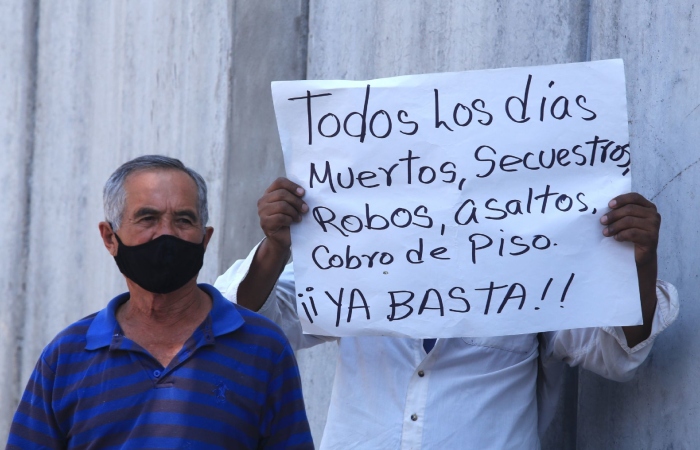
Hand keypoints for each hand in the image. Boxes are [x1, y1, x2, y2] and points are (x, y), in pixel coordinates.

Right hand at [257, 177, 307, 250]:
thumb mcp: (292, 205)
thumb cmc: (289, 219)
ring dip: (294, 212)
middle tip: (305, 209)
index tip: (303, 193)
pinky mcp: (265, 222)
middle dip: (297, 201)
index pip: (279, 182)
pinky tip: (291, 223)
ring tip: (298, 218)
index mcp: (269, 193)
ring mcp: (262, 212)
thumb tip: (304, 191)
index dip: (292, 186)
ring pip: (282, 205)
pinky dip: (289, 220)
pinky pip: (280, 217)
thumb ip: (294, 196)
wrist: (283, 238)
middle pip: (282, 194)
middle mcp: (263, 200)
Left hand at [601, 192, 659, 346]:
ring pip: (630, 221)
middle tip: (601, 223)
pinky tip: (615, 239)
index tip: (608, 205)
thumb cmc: (626, 237)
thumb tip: (594, 206)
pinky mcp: (652, 239)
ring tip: (605, 233)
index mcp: (647, 207)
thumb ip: (617, 213)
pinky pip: (633, 233)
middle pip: (630, 209)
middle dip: (613, 215)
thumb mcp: (622, 222)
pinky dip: (621, 235)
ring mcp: (654, 227)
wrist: (637, 259)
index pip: (634, 197)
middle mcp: (653, 215)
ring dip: (615, 226)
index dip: (621, 199)